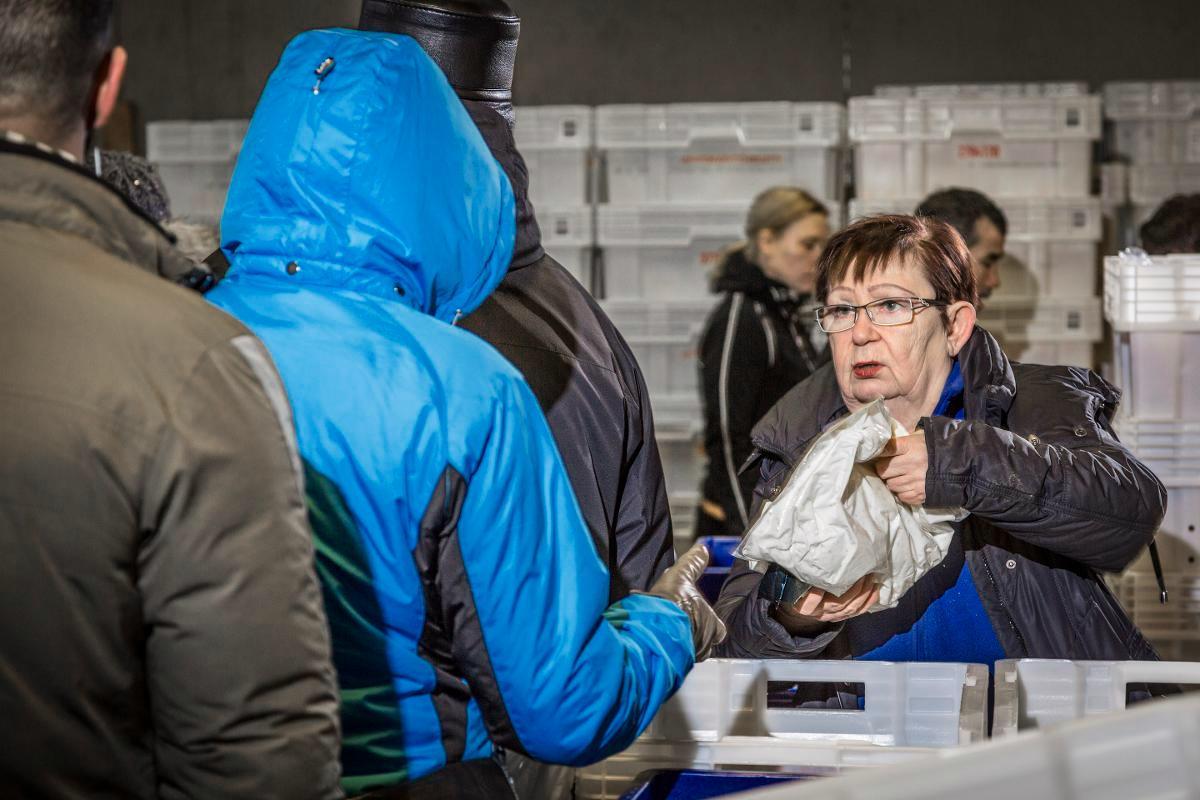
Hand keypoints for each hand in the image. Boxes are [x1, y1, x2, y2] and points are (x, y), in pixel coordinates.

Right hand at [643, 543, 726, 660]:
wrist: (656, 626)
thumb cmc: (674, 603)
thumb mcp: (682, 575)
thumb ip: (693, 563)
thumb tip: (702, 548)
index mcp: (713, 625)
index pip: (719, 630)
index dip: (712, 625)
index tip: (702, 619)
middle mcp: (705, 643)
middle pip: (703, 643)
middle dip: (692, 635)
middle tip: (679, 627)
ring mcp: (690, 655)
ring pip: (689, 652)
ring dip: (679, 644)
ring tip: (664, 635)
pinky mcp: (673, 662)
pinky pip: (673, 658)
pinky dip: (666, 652)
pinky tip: (655, 642)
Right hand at [773, 575, 880, 631]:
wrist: (800, 606)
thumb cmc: (797, 585)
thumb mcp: (792, 579)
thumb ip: (798, 571)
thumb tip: (805, 549)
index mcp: (804, 605)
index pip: (810, 602)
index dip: (817, 594)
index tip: (824, 580)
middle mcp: (819, 613)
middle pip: (838, 603)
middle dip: (852, 588)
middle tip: (860, 571)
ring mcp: (832, 616)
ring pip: (851, 607)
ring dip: (863, 592)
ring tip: (870, 576)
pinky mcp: (843, 616)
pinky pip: (859, 611)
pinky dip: (869, 600)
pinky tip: (875, 588)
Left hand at [874, 431, 928, 504]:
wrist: (960, 463)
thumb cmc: (934, 447)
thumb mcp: (918, 437)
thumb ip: (901, 441)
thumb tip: (881, 445)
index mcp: (911, 447)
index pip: (886, 449)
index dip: (879, 452)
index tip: (877, 454)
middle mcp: (912, 465)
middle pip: (883, 471)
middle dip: (884, 470)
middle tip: (890, 467)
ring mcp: (917, 481)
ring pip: (891, 485)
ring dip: (892, 482)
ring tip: (901, 477)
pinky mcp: (922, 494)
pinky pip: (902, 496)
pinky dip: (902, 492)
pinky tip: (909, 485)